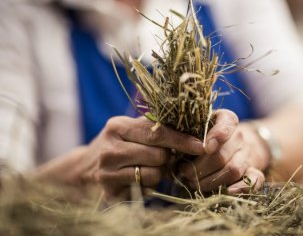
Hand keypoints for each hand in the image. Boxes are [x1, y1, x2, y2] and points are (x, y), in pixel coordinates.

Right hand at [79, 116, 204, 198]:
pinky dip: (149, 184)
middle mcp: (110, 148)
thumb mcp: (131, 129)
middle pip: (159, 155)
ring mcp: (107, 172)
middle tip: (166, 156)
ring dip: (160, 172)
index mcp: (118, 126)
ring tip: (151, 167)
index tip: (201, 145)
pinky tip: (141, 177)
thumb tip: (192, 128)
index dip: (182, 140)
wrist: (86, 168)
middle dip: (169, 157)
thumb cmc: (119, 144)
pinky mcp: (110, 191)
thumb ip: (156, 126)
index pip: (157, 132)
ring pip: (154, 173)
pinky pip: (145, 189)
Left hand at [180, 110, 269, 193]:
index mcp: (227, 120)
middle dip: (200, 168)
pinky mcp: (254, 171)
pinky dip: (242, 188)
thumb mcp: (197, 126)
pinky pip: (255, 181)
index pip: (227, 124)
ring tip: (195, 183)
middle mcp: (239, 136)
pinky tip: (227, 192)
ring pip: (233, 170)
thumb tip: (175, 151)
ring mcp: (247, 154)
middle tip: (184, 173)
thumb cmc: (207, 133)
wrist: (235, 141)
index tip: (206, 148)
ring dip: (211, 181)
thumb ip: (187, 134)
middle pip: (222, 155)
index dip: (217, 135)